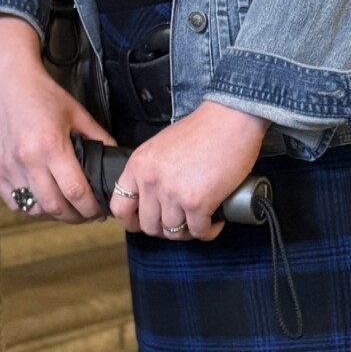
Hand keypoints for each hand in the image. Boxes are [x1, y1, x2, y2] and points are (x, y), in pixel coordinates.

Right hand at [0, 14, 111, 221]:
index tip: (101, 211)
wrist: (6, 80)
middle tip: (88, 214)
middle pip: (56, 207)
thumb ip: (99, 138)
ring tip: (67, 208)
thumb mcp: (78, 113)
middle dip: (77, 217)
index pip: (76, 192)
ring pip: (34, 210)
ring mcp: (8, 167)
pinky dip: (31, 207)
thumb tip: (115, 161)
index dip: (92, 208)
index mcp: (51, 145)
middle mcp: (27, 159)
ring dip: (54, 214)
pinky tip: (43, 200)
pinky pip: (14, 203)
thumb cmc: (43, 95)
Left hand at [112, 102, 267, 242]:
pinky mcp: (198, 203)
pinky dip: (209, 231)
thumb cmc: (201, 129)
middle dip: (165, 229)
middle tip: (180, 222)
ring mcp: (173, 194)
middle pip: (149, 226)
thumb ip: (152, 170)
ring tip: (199, 222)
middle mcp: (151, 182)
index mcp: (138, 166)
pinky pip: (199, 231)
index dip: (132, 221)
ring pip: (174, 232)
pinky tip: (215, 222)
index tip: (144, 223)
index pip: (120, 207)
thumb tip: (154, 196)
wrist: (230, 119)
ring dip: (188, 232)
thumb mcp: (161, 147)